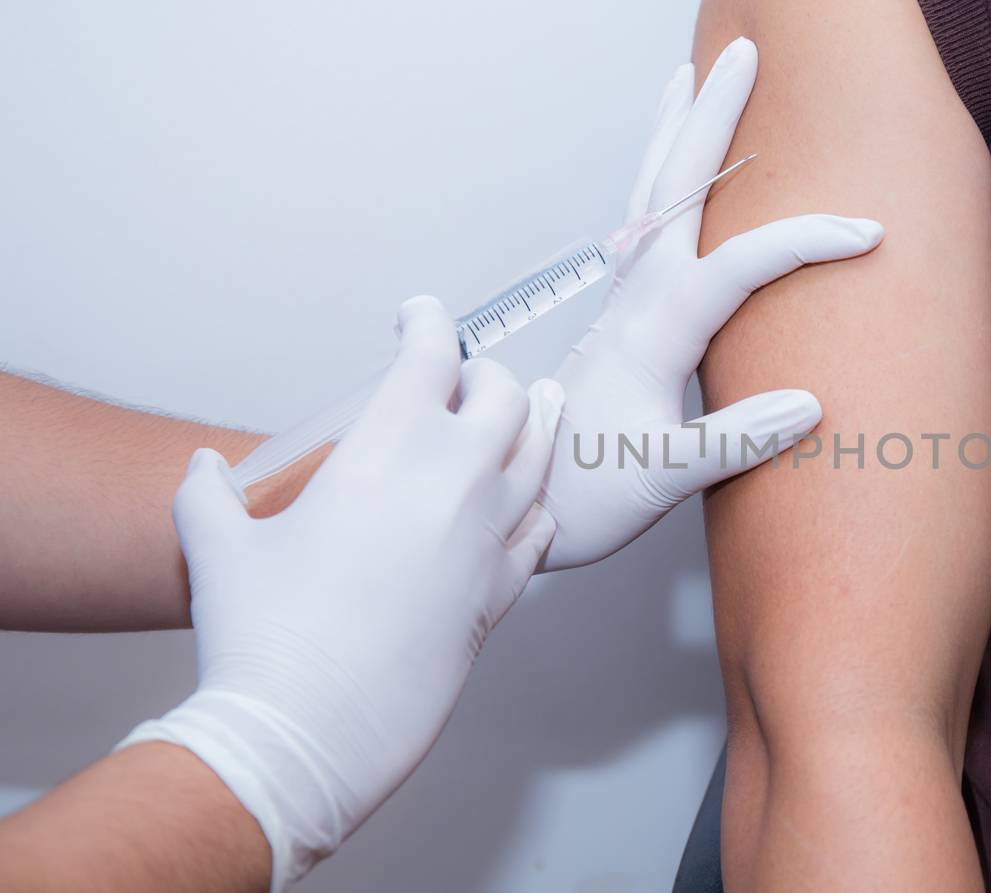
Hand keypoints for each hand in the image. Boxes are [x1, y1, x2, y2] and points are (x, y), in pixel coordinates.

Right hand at [119, 296, 561, 889]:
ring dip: (537, 421)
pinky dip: (538, 506)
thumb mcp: (219, 547)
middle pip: (503, 395)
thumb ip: (206, 494)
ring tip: (538, 403)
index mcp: (390, 451)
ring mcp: (489, 536)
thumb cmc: (263, 638)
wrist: (309, 728)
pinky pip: (540, 531)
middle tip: (467, 375)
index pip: (432, 354)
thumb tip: (202, 468)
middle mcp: (455, 482)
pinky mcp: (502, 590)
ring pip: (539, 455)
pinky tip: (532, 505)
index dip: (429, 321)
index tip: (420, 314)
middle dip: (485, 374)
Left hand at [539, 37, 884, 568]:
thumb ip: (732, 442)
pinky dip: (659, 179)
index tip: (867, 233)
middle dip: (712, 119)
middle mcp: (634, 305)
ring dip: (675, 133)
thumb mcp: (659, 479)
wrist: (521, 504)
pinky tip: (672, 175)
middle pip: (675, 191)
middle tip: (741, 55)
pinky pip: (643, 225)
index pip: (736, 267)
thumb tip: (807, 403)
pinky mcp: (621, 320)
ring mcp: (623, 306)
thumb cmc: (582, 495)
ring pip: (651, 196)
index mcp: (652, 336)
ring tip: (692, 78)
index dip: (803, 241)